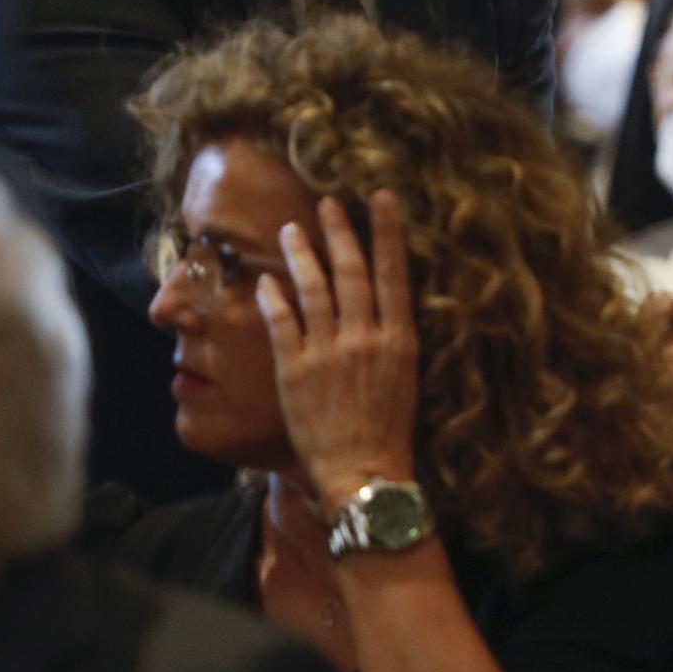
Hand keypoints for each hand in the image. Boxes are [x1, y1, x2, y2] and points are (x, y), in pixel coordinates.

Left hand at [258, 190, 420, 507]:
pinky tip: (266, 280)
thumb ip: (392, 337)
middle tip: (329, 202)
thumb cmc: (390, 430)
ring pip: (313, 289)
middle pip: (351, 271)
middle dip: (340, 232)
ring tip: (291, 230)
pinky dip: (274, 297)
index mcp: (399, 339)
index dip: (387, 231)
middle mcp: (366, 337)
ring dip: (302, 255)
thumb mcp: (406, 377)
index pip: (394, 272)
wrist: (363, 473)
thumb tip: (382, 304)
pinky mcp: (295, 370)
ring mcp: (328, 352)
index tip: (381, 198)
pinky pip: (282, 322)